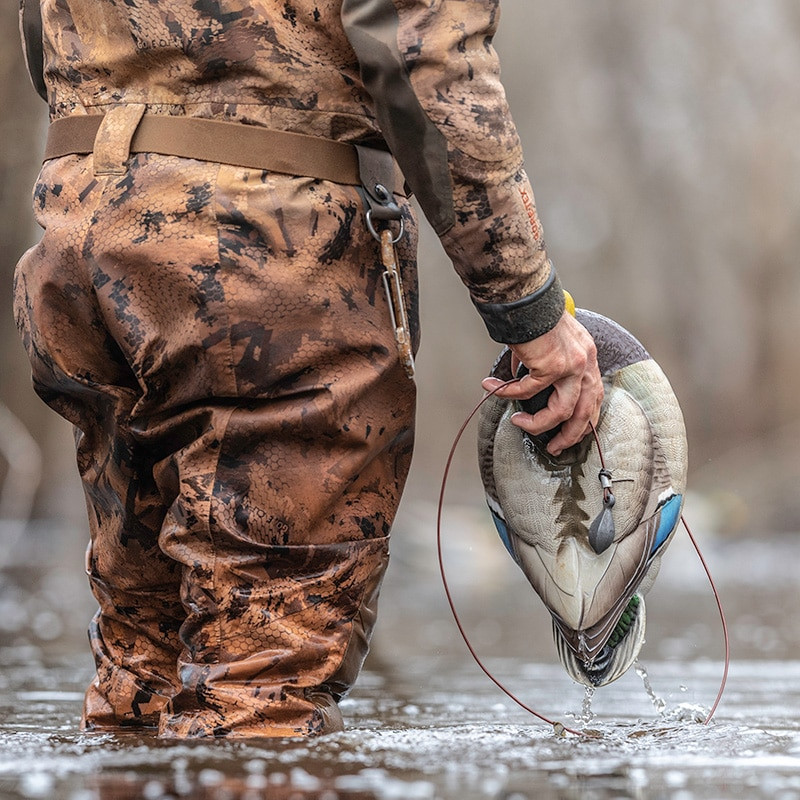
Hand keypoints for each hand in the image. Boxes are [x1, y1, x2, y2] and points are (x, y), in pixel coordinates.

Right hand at [481, 312, 602, 455]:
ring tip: (519, 423)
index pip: (594, 397)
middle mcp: (586, 362)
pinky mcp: (552, 366)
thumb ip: (543, 363)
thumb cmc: (533, 315)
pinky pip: (527, 390)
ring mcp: (572, 365)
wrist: (525, 297)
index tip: (570, 432)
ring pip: (561, 411)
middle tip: (554, 447)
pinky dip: (508, 392)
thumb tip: (522, 379)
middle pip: (585, 412)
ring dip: (538, 424)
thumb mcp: (548, 342)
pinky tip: (494, 387)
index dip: (585, 420)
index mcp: (588, 357)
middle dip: (569, 435)